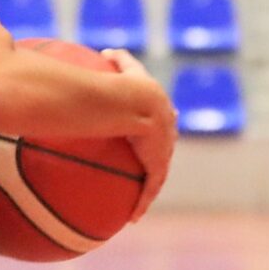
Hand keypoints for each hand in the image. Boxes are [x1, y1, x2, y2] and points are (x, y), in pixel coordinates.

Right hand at [101, 49, 175, 221]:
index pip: (164, 116)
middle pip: (163, 146)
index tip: (161, 125)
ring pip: (158, 173)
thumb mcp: (120, 69)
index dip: (163, 121)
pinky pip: (149, 188)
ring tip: (140, 204)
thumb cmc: (124, 84)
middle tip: (150, 163)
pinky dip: (143, 202)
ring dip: (150, 187)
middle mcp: (164, 131)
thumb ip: (116, 58)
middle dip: (159, 155)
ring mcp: (162, 150)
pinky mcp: (157, 165)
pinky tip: (135, 218)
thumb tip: (104, 50)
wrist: (138, 102)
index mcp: (157, 109)